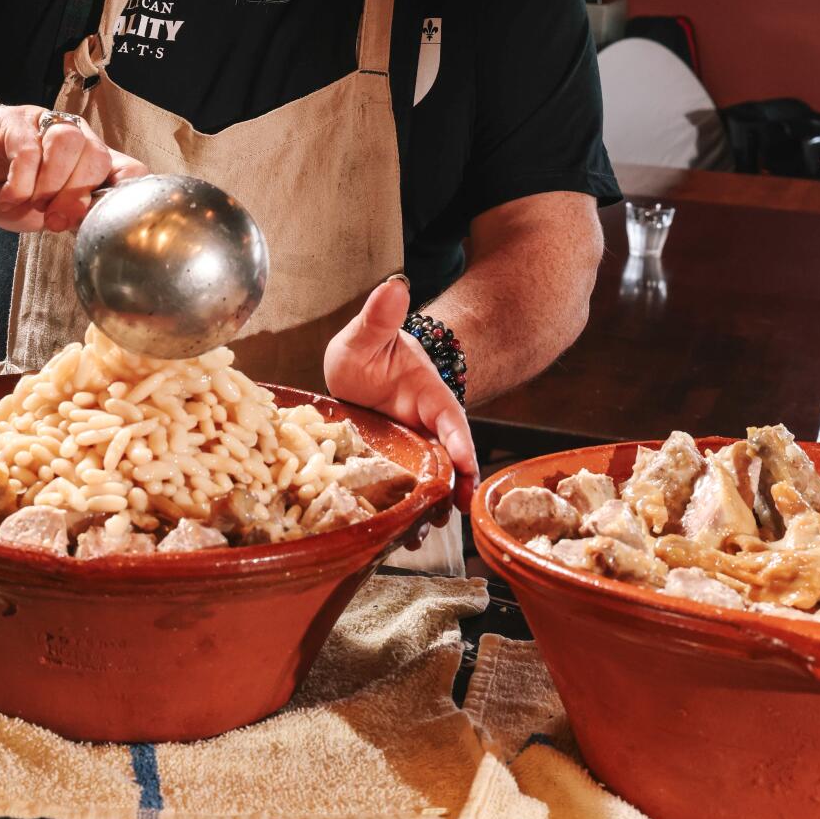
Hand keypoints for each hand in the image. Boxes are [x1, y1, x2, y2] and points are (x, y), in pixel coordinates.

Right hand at [0, 106, 146, 233]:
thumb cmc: (6, 189)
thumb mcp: (43, 214)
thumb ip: (70, 215)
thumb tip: (87, 221)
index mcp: (90, 161)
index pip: (130, 170)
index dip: (126, 194)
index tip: (106, 218)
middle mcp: (75, 137)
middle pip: (97, 157)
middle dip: (75, 196)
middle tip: (52, 217)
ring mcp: (46, 123)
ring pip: (68, 144)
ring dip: (49, 184)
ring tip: (29, 202)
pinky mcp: (16, 120)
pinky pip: (30, 149)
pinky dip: (21, 181)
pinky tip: (10, 195)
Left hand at [323, 277, 478, 512]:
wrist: (356, 372)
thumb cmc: (367, 351)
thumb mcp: (365, 334)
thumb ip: (380, 315)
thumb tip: (394, 284)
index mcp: (427, 393)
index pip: (450, 418)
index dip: (459, 441)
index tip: (464, 464)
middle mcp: (426, 425)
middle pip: (449, 458)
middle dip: (453, 486)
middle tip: (451, 513)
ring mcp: (411, 448)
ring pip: (430, 480)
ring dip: (430, 505)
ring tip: (423, 534)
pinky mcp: (395, 466)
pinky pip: (407, 489)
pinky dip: (409, 510)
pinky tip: (402, 533)